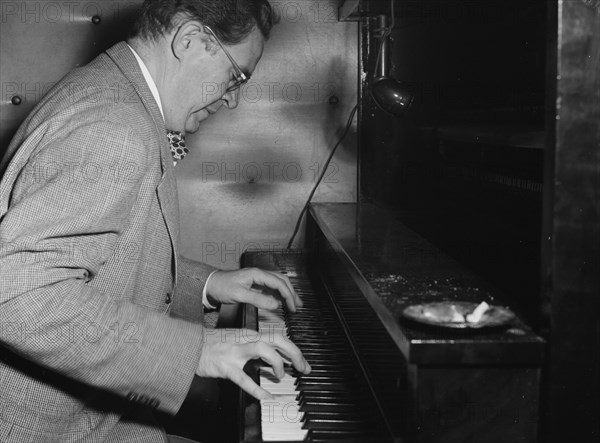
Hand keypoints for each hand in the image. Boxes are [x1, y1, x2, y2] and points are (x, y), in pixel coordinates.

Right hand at [196, 328, 310, 399]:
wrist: (190, 346)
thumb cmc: (214, 345)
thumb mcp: (239, 341)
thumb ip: (257, 348)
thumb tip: (276, 358)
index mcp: (250, 334)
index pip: (279, 337)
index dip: (294, 350)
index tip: (302, 362)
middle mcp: (246, 339)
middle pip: (277, 339)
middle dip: (294, 353)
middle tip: (303, 367)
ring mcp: (236, 351)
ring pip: (263, 349)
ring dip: (277, 363)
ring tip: (281, 375)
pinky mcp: (226, 366)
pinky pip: (244, 378)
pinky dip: (257, 389)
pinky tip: (267, 397)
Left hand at [206, 268, 302, 311]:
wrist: (209, 284)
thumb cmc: (222, 287)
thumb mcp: (239, 295)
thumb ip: (258, 300)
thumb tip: (275, 304)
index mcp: (257, 274)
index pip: (279, 283)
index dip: (288, 295)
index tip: (292, 307)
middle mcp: (259, 274)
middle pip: (282, 280)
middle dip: (292, 293)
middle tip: (298, 305)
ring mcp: (257, 278)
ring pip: (277, 283)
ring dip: (287, 292)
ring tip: (294, 303)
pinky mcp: (254, 284)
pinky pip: (270, 287)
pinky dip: (278, 294)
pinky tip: (281, 301)